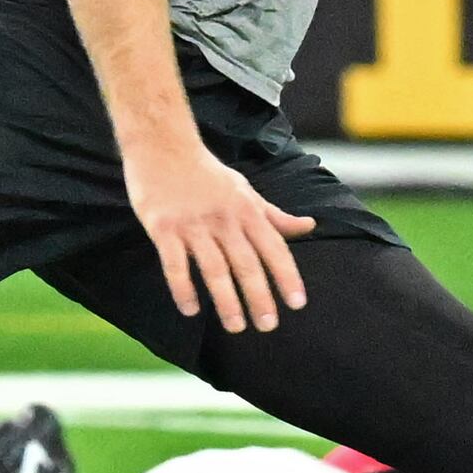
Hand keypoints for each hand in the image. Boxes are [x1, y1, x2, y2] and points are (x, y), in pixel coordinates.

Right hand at [124, 140, 312, 334]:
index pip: (273, 248)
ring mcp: (193, 225)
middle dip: (259, 297)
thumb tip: (309, 226)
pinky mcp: (163, 228)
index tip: (297, 303)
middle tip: (268, 326)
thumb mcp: (246, 190)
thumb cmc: (207, 173)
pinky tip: (191, 309)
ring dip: (226, 301)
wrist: (163, 145)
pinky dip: (183, 289)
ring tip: (236, 326)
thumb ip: (275, 215)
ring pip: (214, 269)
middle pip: (246, 264)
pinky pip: (175, 265)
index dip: (287, 276)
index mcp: (246, 210)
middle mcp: (223, 219)